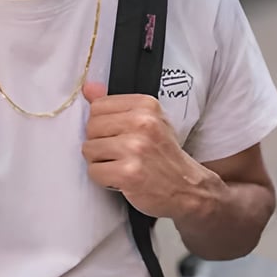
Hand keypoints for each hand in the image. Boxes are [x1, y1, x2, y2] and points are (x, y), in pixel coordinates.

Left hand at [81, 82, 218, 219]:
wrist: (187, 188)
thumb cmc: (165, 155)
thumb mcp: (148, 121)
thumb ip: (116, 105)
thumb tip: (88, 88)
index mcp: (146, 106)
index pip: (98, 106)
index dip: (101, 124)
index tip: (117, 134)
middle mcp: (142, 123)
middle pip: (91, 127)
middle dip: (99, 142)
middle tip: (120, 152)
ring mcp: (136, 148)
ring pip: (89, 149)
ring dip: (100, 161)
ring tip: (121, 164)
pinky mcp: (129, 173)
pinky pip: (94, 171)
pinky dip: (103, 178)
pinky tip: (121, 178)